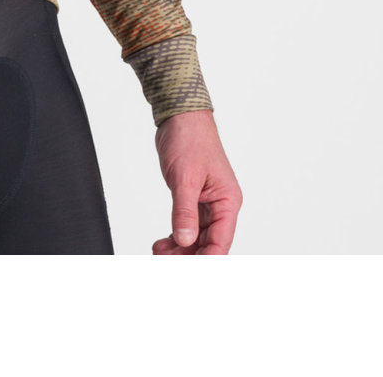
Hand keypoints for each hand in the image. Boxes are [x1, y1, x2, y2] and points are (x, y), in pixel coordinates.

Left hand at [152, 109, 242, 254]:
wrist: (179, 116)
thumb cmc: (189, 139)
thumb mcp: (185, 178)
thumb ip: (185, 211)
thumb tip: (185, 241)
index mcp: (228, 201)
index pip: (221, 241)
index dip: (206, 260)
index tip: (188, 271)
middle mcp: (221, 205)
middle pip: (209, 243)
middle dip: (189, 256)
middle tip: (165, 263)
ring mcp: (206, 202)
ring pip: (197, 236)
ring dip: (180, 248)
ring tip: (159, 253)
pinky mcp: (192, 197)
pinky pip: (188, 224)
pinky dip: (176, 235)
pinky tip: (162, 243)